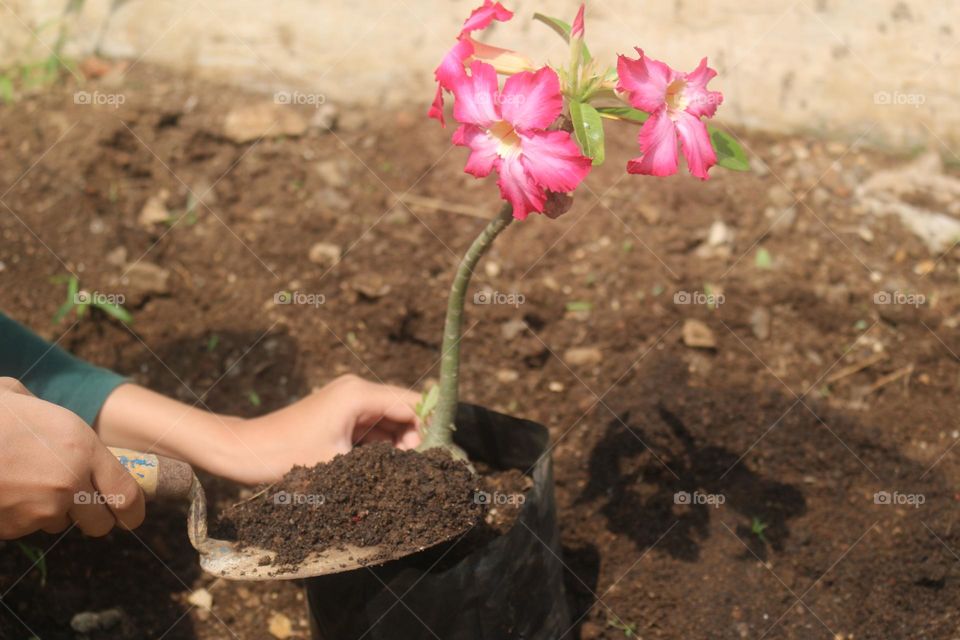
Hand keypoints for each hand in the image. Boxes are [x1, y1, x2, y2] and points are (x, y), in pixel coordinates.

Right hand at [0, 378, 144, 539]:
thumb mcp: (30, 402)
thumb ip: (60, 425)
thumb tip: (70, 435)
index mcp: (83, 448)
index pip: (127, 495)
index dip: (132, 512)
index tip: (131, 518)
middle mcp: (69, 483)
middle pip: (99, 522)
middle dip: (93, 517)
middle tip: (80, 503)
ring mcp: (38, 509)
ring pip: (57, 524)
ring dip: (50, 511)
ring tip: (25, 481)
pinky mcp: (10, 527)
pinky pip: (24, 527)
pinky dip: (19, 515)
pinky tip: (4, 490)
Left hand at [216, 375, 421, 483]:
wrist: (244, 451)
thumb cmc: (286, 456)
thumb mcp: (338, 464)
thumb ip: (382, 463)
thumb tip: (416, 472)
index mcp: (358, 394)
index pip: (412, 403)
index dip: (430, 429)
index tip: (438, 459)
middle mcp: (356, 390)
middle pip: (404, 411)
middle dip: (415, 440)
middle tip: (415, 473)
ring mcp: (348, 401)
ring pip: (390, 422)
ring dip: (398, 447)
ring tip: (399, 476)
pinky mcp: (340, 415)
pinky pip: (373, 429)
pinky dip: (381, 448)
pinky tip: (382, 471)